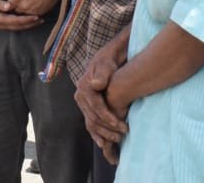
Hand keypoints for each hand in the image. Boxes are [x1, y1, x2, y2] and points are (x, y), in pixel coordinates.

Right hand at [0, 0, 42, 31]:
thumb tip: (8, 6)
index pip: (16, 21)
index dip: (26, 19)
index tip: (35, 17)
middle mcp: (1, 25)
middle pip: (18, 26)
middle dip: (30, 24)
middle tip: (41, 20)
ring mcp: (1, 25)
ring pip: (17, 27)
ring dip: (28, 25)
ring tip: (38, 21)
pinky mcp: (2, 24)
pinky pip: (14, 26)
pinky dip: (22, 24)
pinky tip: (28, 22)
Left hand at [1, 0, 59, 16]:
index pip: (7, 5)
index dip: (5, 5)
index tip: (4, 4)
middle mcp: (24, 6)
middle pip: (15, 11)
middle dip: (13, 8)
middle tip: (13, 5)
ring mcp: (32, 11)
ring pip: (23, 14)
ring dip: (22, 11)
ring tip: (23, 6)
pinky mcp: (40, 13)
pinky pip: (32, 16)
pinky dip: (30, 13)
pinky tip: (32, 8)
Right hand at [75, 30, 129, 151]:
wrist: (106, 60)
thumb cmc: (109, 61)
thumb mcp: (107, 64)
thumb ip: (103, 73)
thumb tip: (97, 84)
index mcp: (84, 86)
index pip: (96, 106)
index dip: (108, 117)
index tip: (121, 124)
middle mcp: (80, 95)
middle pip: (93, 117)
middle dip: (108, 128)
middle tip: (123, 134)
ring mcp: (82, 103)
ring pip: (91, 123)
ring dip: (104, 133)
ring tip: (118, 139)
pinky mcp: (86, 107)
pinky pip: (90, 123)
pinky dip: (96, 134)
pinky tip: (103, 144)